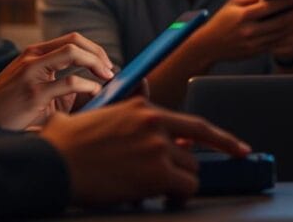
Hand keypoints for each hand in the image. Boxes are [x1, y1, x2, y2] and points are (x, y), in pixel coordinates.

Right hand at [0, 32, 114, 129]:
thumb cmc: (9, 105)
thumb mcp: (33, 85)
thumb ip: (57, 80)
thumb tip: (89, 86)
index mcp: (34, 53)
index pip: (71, 39)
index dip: (93, 49)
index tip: (106, 64)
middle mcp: (32, 57)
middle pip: (75, 41)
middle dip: (98, 54)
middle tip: (110, 70)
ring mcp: (31, 73)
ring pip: (73, 54)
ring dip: (96, 64)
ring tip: (106, 79)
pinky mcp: (34, 93)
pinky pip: (69, 83)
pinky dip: (88, 86)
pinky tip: (94, 92)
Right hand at [40, 96, 250, 205]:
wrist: (53, 163)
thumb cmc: (66, 145)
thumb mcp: (99, 114)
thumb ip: (127, 108)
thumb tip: (144, 92)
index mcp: (144, 109)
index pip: (195, 125)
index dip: (221, 140)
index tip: (240, 149)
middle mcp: (156, 123)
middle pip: (193, 153)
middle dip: (184, 171)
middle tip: (173, 184)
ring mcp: (158, 147)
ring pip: (189, 173)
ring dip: (177, 186)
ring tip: (157, 193)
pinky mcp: (156, 171)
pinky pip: (184, 188)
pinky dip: (177, 197)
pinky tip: (161, 199)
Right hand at [191, 0, 292, 62]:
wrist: (207, 46)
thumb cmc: (221, 21)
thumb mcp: (232, 4)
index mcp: (242, 16)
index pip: (267, 7)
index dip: (283, 1)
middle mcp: (248, 31)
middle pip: (278, 21)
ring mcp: (252, 43)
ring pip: (280, 34)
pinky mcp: (255, 52)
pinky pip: (275, 43)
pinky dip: (287, 36)